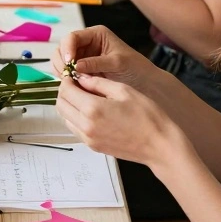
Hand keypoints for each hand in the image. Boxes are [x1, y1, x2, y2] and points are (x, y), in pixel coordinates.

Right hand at [52, 25, 160, 93]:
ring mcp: (82, 57)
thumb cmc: (135, 68)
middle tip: (67, 75)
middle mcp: (86, 43)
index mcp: (96, 35)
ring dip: (62, 70)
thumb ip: (96, 63)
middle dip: (62, 61)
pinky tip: (73, 84)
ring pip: (61, 60)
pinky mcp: (81, 71)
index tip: (69, 63)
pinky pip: (66, 72)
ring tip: (71, 81)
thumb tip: (76, 66)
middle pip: (63, 48)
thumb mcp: (117, 63)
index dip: (67, 48)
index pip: (73, 37)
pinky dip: (66, 78)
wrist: (144, 83)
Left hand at [56, 72, 179, 168]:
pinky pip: (75, 129)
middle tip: (77, 84)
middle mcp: (86, 126)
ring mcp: (88, 139)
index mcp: (92, 109)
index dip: (67, 80)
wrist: (159, 145)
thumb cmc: (147, 117)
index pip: (66, 90)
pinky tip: (90, 112)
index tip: (74, 75)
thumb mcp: (124, 91)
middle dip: (65, 92)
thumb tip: (82, 77)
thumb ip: (99, 83)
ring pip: (65, 118)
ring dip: (69, 106)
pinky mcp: (93, 146)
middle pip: (61, 105)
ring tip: (84, 97)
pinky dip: (75, 118)